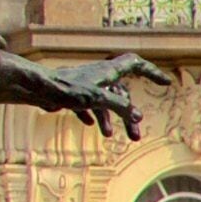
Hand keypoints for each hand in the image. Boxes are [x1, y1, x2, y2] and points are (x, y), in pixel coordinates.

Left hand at [51, 52, 171, 137]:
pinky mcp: (71, 94)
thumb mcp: (98, 98)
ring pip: (104, 102)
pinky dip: (92, 114)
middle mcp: (98, 76)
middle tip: (135, 137)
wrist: (35, 88)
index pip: (135, 64)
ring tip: (108, 136)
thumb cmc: (66, 88)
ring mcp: (85, 85)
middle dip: (128, 115)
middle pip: (121, 94)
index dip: (151, 72)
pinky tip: (91, 125)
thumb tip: (138, 116)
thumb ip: (119, 107)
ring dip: (110, 119)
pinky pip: (87, 105)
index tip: (165, 83)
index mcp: (108, 71)